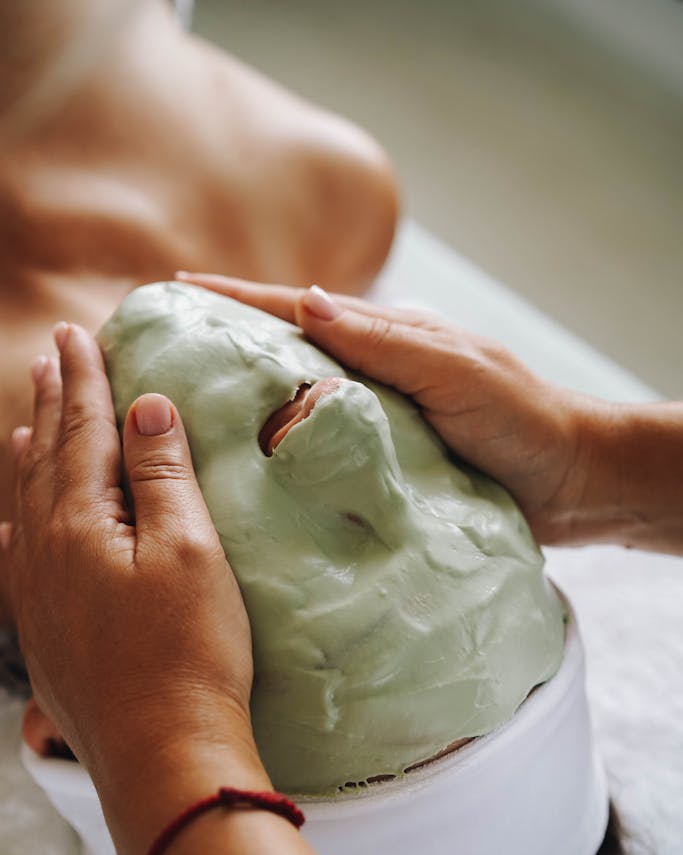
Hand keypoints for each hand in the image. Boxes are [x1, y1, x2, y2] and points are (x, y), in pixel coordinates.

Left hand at [1, 323, 255, 790]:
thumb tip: (144, 407)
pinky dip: (20, 523)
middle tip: (52, 356)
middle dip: (52, 403)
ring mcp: (37, 598)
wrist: (163, 756)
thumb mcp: (190, 551)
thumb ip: (162, 475)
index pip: (81, 430)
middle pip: (46, 459)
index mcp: (78, 524)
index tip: (76, 334)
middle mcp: (43, 554)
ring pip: (27, 506)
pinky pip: (20, 557)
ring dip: (33, 456)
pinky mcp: (46, 634)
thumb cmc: (189, 652)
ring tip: (30, 423)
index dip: (82, 379)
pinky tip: (16, 526)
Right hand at [176, 274, 593, 543]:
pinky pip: (320, 458)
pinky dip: (281, 457)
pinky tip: (246, 474)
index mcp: (387, 340)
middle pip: (286, 355)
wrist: (571, 483)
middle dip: (225, 347)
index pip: (298, 312)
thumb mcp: (456, 371)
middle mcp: (373, 377)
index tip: (177, 290)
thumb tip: (308, 303)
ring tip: (185, 413)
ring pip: (297, 407)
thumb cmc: (522, 418)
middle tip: (162, 351)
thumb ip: (387, 342)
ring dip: (244, 404)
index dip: (237, 300)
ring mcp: (374, 424)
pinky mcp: (380, 470)